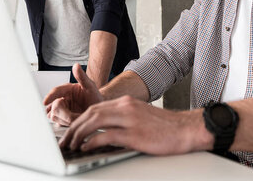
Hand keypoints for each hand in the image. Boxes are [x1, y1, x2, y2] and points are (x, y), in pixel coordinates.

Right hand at [44, 63, 103, 125]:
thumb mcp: (91, 86)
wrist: (99, 110)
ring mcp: (63, 109)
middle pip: (54, 106)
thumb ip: (82, 77)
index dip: (50, 97)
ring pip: (54, 115)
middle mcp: (63, 99)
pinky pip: (58, 123)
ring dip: (63, 119)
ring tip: (76, 119)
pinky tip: (73, 123)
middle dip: (63, 113)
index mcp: (67, 89)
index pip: (55, 91)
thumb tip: (76, 66)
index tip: (45, 102)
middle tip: (73, 117)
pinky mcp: (63, 119)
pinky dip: (64, 124)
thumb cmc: (95, 96)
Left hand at [59, 96, 211, 154]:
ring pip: (95, 122)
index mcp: (126, 103)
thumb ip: (123, 119)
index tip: (71, 131)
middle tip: (66, 140)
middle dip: (75, 127)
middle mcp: (126, 107)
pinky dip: (93, 142)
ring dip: (79, 134)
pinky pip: (107, 137)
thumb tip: (105, 132)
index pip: (95, 107)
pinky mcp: (135, 134)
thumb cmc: (166, 127)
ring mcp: (130, 120)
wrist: (186, 129)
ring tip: (72, 145)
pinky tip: (86, 148)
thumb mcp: (141, 116)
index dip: (80, 119)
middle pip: (91, 113)